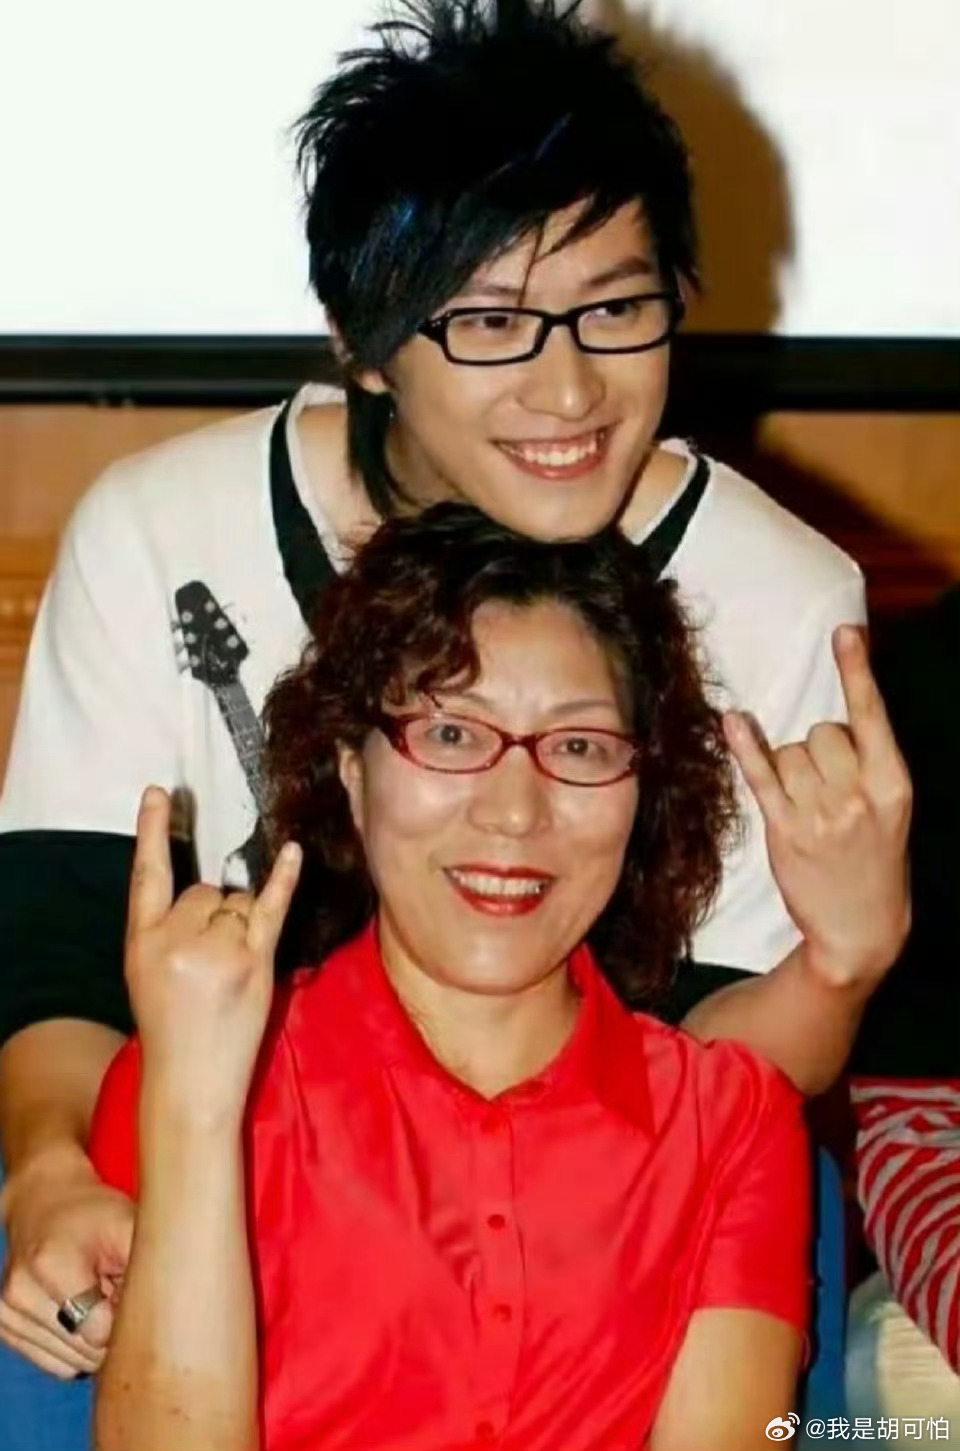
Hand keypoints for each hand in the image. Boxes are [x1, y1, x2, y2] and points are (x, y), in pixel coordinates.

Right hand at [0, 1145, 131, 1377]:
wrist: (45, 1201)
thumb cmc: (95, 1214)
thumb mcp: (131, 1227)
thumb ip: (148, 1273)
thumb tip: (167, 1324)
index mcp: (51, 1265)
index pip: (100, 1333)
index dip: (125, 1314)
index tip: (127, 1286)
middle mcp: (21, 1292)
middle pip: (85, 1351)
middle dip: (110, 1326)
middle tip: (112, 1287)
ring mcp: (8, 1312)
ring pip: (71, 1361)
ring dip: (92, 1338)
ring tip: (95, 1294)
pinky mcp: (5, 1326)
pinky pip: (54, 1362)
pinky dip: (73, 1345)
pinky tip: (79, 1310)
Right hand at [125, 786, 301, 1122]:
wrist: (191, 1082)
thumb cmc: (170, 1026)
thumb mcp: (144, 972)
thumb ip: (165, 929)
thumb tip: (204, 891)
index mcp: (141, 939)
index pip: (146, 875)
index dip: (151, 831)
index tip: (159, 792)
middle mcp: (177, 938)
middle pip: (208, 889)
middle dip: (215, 914)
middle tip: (210, 963)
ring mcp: (218, 949)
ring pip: (238, 901)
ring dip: (241, 924)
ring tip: (228, 971)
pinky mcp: (255, 962)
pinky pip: (272, 908)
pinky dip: (284, 879)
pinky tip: (293, 852)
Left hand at [724, 625, 911, 989]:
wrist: (862, 927)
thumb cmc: (874, 857)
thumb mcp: (890, 807)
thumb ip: (868, 761)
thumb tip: (833, 717)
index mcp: (893, 783)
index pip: (873, 715)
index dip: (857, 670)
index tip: (845, 632)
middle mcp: (858, 794)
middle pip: (822, 731)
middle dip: (818, 748)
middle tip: (827, 787)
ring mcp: (820, 813)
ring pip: (790, 752)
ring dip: (791, 767)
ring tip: (808, 803)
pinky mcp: (785, 830)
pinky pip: (760, 776)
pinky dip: (744, 747)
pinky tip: (731, 722)